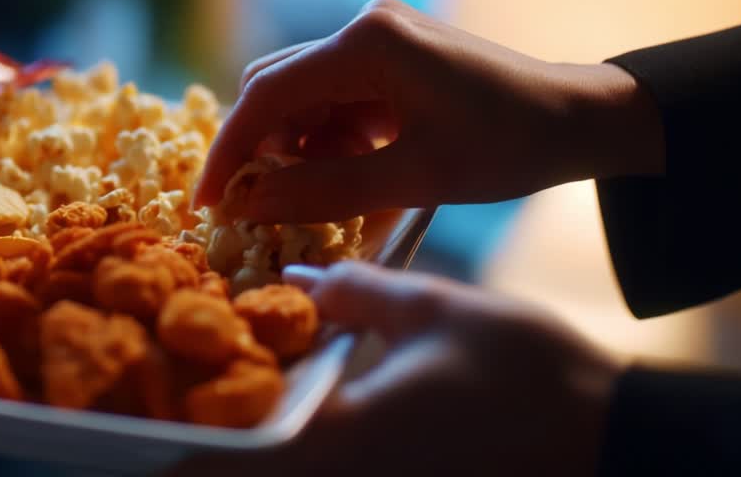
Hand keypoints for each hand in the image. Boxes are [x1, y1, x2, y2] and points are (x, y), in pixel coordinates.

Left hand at [176, 262, 621, 476]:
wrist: (611, 436)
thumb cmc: (528, 374)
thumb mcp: (434, 311)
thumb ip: (355, 293)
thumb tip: (299, 281)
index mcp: (341, 441)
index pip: (228, 465)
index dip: (172, 455)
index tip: (129, 431)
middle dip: (198, 456)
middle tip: (159, 415)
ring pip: (285, 476)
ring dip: (244, 454)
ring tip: (212, 412)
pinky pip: (322, 474)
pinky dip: (289, 453)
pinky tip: (287, 416)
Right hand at [193, 0, 663, 222]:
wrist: (579, 119)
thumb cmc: (508, 148)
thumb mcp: (413, 179)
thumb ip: (323, 192)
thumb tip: (249, 206)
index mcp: (366, 43)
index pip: (267, 94)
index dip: (229, 151)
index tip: (207, 202)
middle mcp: (363, 25)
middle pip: (276, 86)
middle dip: (261, 148)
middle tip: (257, 206)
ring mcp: (377, 34)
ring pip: (302, 94)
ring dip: (298, 145)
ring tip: (324, 191)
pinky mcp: (389, 51)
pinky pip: (334, 95)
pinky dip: (328, 136)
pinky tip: (353, 168)